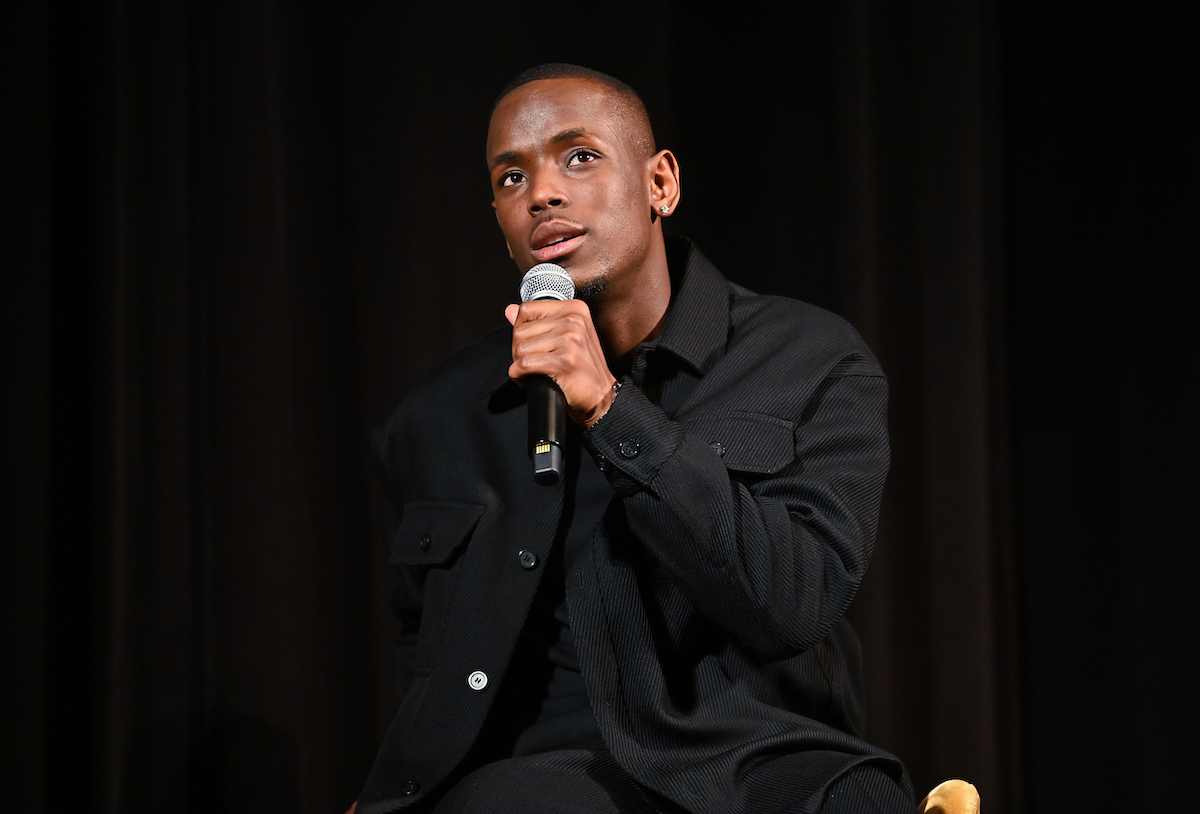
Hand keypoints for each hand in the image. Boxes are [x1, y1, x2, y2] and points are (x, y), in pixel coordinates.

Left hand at [505, 300, 617, 426]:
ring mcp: (570, 340)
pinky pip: (525, 365)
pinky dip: (519, 376)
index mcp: (575, 309)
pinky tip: (529, 380)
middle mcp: (574, 321)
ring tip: (532, 372)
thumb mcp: (564, 337)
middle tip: (530, 364)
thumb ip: (536, 321)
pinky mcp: (564, 361)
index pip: (526, 309)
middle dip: (518, 351)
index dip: (520, 330)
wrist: (602, 396)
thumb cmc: (583, 369)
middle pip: (520, 331)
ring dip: (519, 365)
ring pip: (520, 349)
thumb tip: (509, 310)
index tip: (530, 345)